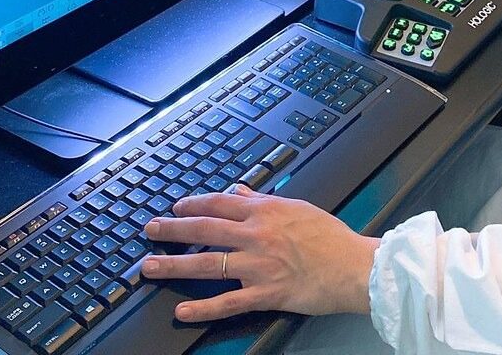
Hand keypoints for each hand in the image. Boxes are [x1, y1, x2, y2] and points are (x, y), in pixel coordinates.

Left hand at [142, 186, 379, 321]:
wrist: (351, 266)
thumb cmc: (329, 237)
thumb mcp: (296, 207)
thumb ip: (263, 200)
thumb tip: (240, 191)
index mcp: (265, 212)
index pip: (220, 202)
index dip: (194, 204)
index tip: (176, 207)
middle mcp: (256, 235)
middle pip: (205, 229)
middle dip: (172, 229)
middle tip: (150, 230)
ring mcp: (258, 266)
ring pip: (208, 263)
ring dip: (175, 264)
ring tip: (150, 266)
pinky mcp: (264, 294)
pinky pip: (227, 302)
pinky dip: (202, 307)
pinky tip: (182, 310)